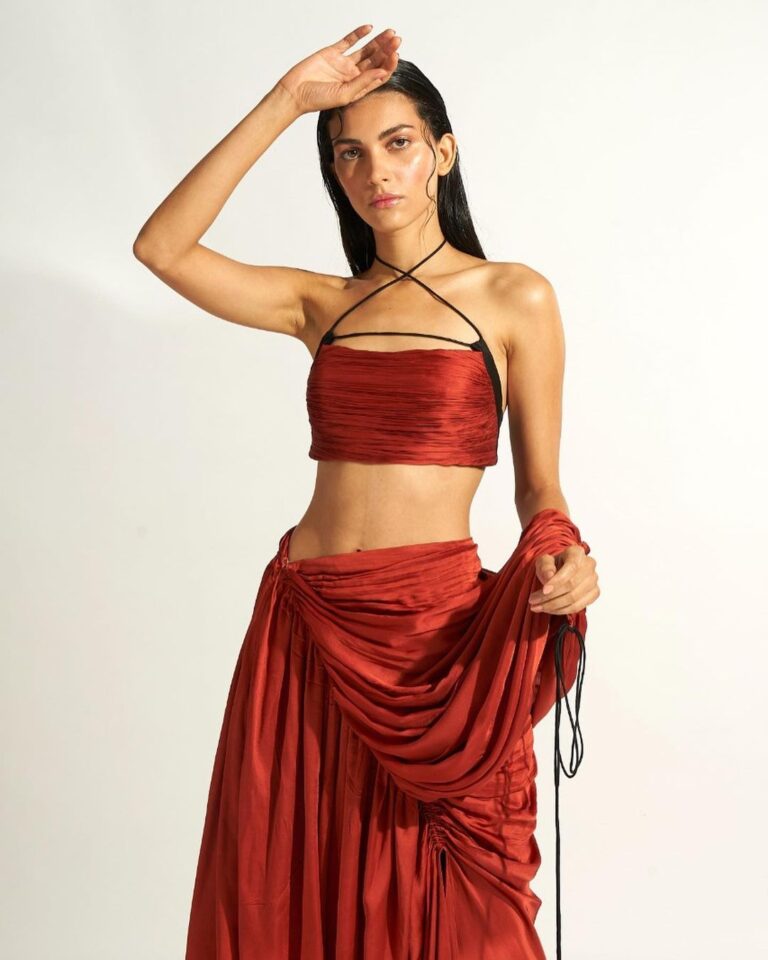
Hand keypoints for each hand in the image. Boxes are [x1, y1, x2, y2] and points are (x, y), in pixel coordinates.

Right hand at [276, 24, 400, 115]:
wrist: (295, 92)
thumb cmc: (317, 100)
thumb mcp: (344, 95)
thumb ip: (363, 82)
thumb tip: (382, 72)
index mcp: (358, 87)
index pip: (378, 75)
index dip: (388, 65)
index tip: (395, 56)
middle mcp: (353, 75)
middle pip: (375, 60)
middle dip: (387, 49)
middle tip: (397, 39)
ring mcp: (343, 63)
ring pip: (366, 49)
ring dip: (378, 41)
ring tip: (389, 33)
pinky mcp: (333, 53)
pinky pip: (349, 41)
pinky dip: (359, 34)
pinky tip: (369, 28)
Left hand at [528, 543, 598, 615]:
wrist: (560, 571)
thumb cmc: (552, 565)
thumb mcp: (543, 561)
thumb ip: (545, 567)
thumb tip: (549, 578)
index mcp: (577, 552)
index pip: (571, 567)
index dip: (558, 581)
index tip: (543, 590)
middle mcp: (589, 564)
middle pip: (572, 585)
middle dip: (550, 596)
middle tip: (533, 601)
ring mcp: (594, 580)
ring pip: (574, 599)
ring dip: (553, 606)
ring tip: (537, 607)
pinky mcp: (594, 593)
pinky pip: (578, 607)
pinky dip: (562, 611)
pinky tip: (549, 609)